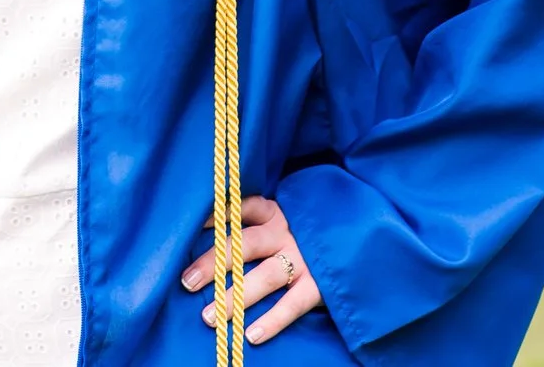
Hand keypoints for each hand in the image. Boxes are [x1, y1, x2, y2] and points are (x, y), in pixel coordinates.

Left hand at [179, 194, 322, 344]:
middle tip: (188, 282)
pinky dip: (272, 320)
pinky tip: (250, 334)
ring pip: (265, 277)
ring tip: (210, 316)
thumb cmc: (303, 236)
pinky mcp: (319, 285)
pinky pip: (293, 304)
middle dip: (215, 263)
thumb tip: (206, 238)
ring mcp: (304, 259)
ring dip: (236, 297)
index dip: (218, 215)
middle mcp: (287, 234)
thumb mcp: (282, 220)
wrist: (355, 244)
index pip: (244, 208)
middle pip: (246, 245)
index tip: (192, 226)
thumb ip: (253, 225)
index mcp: (276, 214)